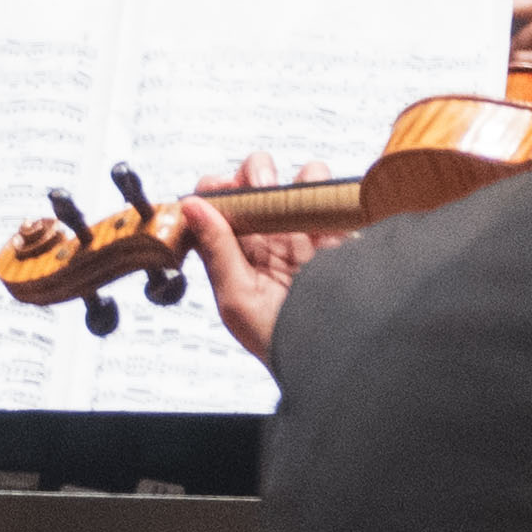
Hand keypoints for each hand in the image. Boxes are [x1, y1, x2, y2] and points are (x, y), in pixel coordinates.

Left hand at [176, 152, 322, 365]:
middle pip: (256, 180)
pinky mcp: (340, 233)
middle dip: (255, 174)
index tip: (224, 191)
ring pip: (300, 179)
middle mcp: (269, 238)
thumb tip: (191, 205)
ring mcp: (305, 233)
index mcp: (237, 252)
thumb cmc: (281, 343)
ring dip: (298, 180)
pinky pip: (333, 195)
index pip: (217, 203)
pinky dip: (328, 191)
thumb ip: (216, 249)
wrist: (332, 356)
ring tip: (297, 206)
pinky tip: (322, 213)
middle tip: (261, 190)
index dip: (216, 189)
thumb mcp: (238, 300)